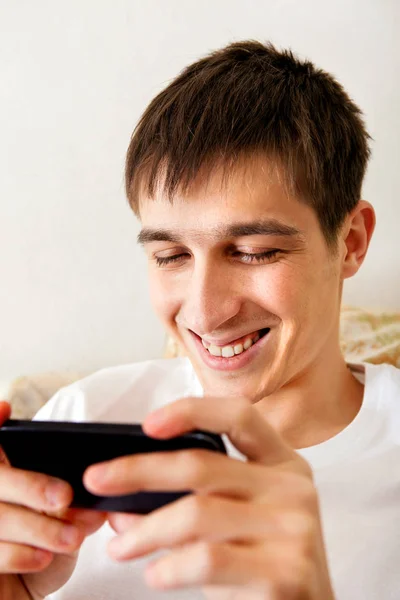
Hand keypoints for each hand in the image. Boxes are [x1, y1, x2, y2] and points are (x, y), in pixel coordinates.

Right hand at [0, 402, 105, 599]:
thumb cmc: (41, 546)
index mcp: (3, 472)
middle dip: (30, 485)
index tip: (6, 409)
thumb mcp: (60, 517)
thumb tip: (96, 492)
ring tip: (72, 537)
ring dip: (37, 527)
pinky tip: (43, 557)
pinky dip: (20, 554)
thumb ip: (69, 499)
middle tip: (64, 497)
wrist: (21, 593)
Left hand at [84, 396, 334, 598]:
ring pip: (196, 513)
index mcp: (283, 463)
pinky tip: (155, 575)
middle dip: (138, 470)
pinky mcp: (285, 570)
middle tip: (98, 480)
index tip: (147, 423)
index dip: (192, 411)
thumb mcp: (238, 518)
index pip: (239, 416)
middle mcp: (293, 487)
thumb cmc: (263, 562)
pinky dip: (170, 568)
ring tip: (119, 547)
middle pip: (201, 464)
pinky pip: (208, 559)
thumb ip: (192, 501)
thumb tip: (124, 500)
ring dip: (145, 530)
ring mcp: (293, 528)